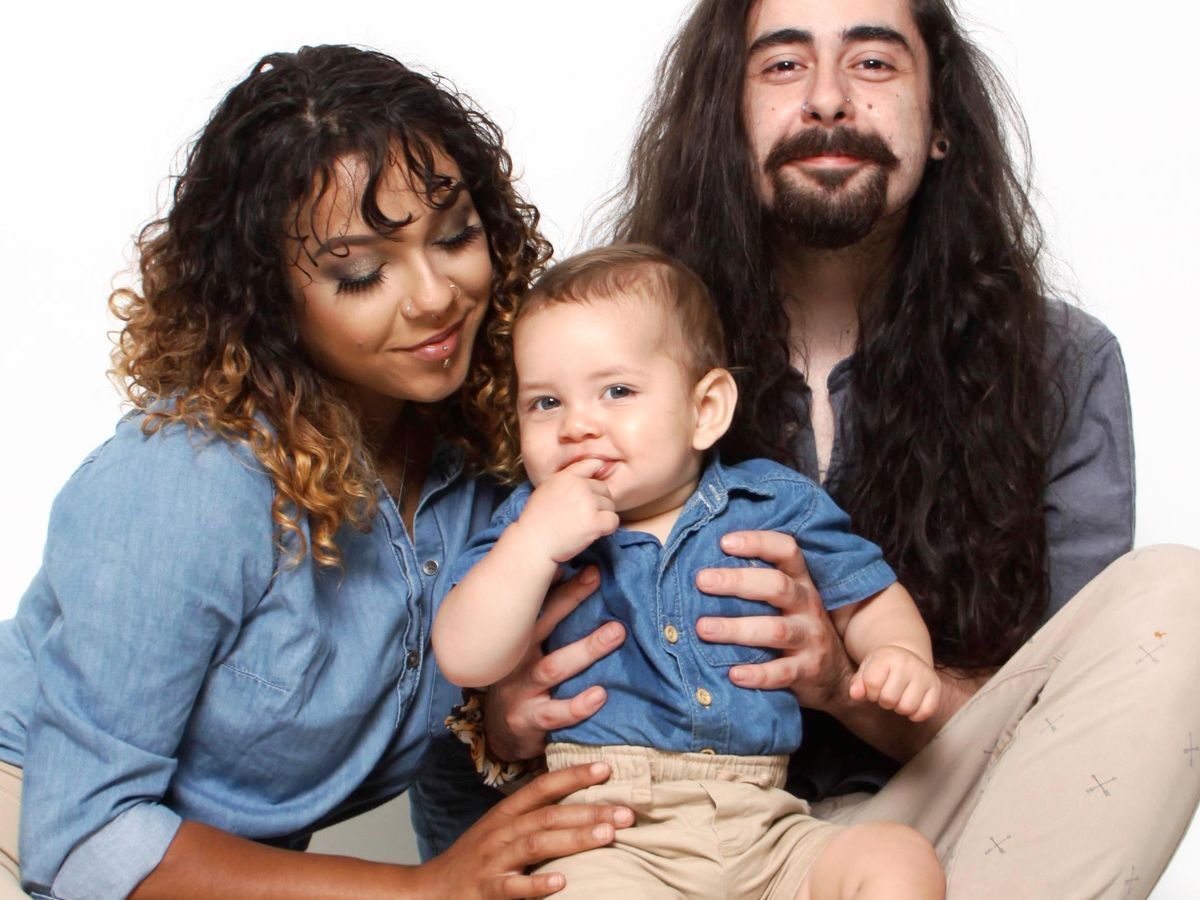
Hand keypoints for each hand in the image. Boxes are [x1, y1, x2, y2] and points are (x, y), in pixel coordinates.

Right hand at [415, 762, 633, 898]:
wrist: (431, 891)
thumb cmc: (475, 859)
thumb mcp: (500, 829)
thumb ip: (533, 816)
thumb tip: (578, 804)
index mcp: (506, 813)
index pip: (543, 787)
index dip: (573, 775)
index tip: (606, 767)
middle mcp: (501, 832)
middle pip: (549, 815)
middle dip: (590, 810)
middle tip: (627, 811)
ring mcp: (494, 861)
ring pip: (537, 844)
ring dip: (574, 838)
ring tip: (607, 835)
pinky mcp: (488, 891)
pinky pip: (514, 887)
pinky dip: (537, 883)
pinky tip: (562, 881)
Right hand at [486, 567, 625, 760]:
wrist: (501, 737)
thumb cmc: (524, 685)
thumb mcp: (529, 654)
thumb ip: (549, 627)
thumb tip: (572, 581)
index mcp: (519, 641)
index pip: (539, 605)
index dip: (562, 585)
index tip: (588, 565)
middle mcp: (516, 661)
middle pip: (542, 625)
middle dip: (571, 600)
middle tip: (600, 579)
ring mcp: (519, 691)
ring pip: (552, 667)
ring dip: (587, 649)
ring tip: (616, 632)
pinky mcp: (527, 721)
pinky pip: (554, 713)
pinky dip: (578, 705)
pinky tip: (600, 695)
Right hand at [517, 459, 619, 562]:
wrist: (533, 543)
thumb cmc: (537, 519)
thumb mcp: (547, 489)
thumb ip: (566, 480)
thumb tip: (589, 473)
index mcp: (567, 476)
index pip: (592, 464)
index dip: (596, 476)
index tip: (591, 491)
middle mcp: (579, 486)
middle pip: (605, 489)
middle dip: (598, 503)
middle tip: (583, 516)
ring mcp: (588, 503)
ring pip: (610, 506)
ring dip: (602, 516)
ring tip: (583, 525)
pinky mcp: (595, 521)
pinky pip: (613, 521)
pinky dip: (607, 528)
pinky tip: (593, 532)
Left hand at [694, 530, 855, 712]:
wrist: (836, 677)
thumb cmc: (796, 628)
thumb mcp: (787, 601)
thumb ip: (758, 584)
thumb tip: (705, 569)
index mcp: (800, 582)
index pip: (786, 551)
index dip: (758, 541)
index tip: (724, 542)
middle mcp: (807, 605)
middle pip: (777, 586)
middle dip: (737, 581)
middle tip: (701, 581)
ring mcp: (810, 639)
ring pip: (776, 630)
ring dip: (737, 629)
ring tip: (703, 628)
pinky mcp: (808, 671)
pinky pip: (782, 673)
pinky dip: (757, 674)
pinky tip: (732, 674)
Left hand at [849, 645, 941, 721]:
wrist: (907, 656)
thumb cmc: (882, 666)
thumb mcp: (866, 669)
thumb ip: (857, 683)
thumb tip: (855, 695)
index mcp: (887, 657)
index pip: (872, 684)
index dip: (869, 692)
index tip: (872, 688)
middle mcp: (908, 664)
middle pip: (889, 698)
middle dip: (883, 701)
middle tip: (886, 693)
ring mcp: (924, 675)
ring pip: (907, 707)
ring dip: (899, 708)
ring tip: (898, 698)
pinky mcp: (936, 686)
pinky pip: (926, 711)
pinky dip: (916, 714)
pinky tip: (911, 704)